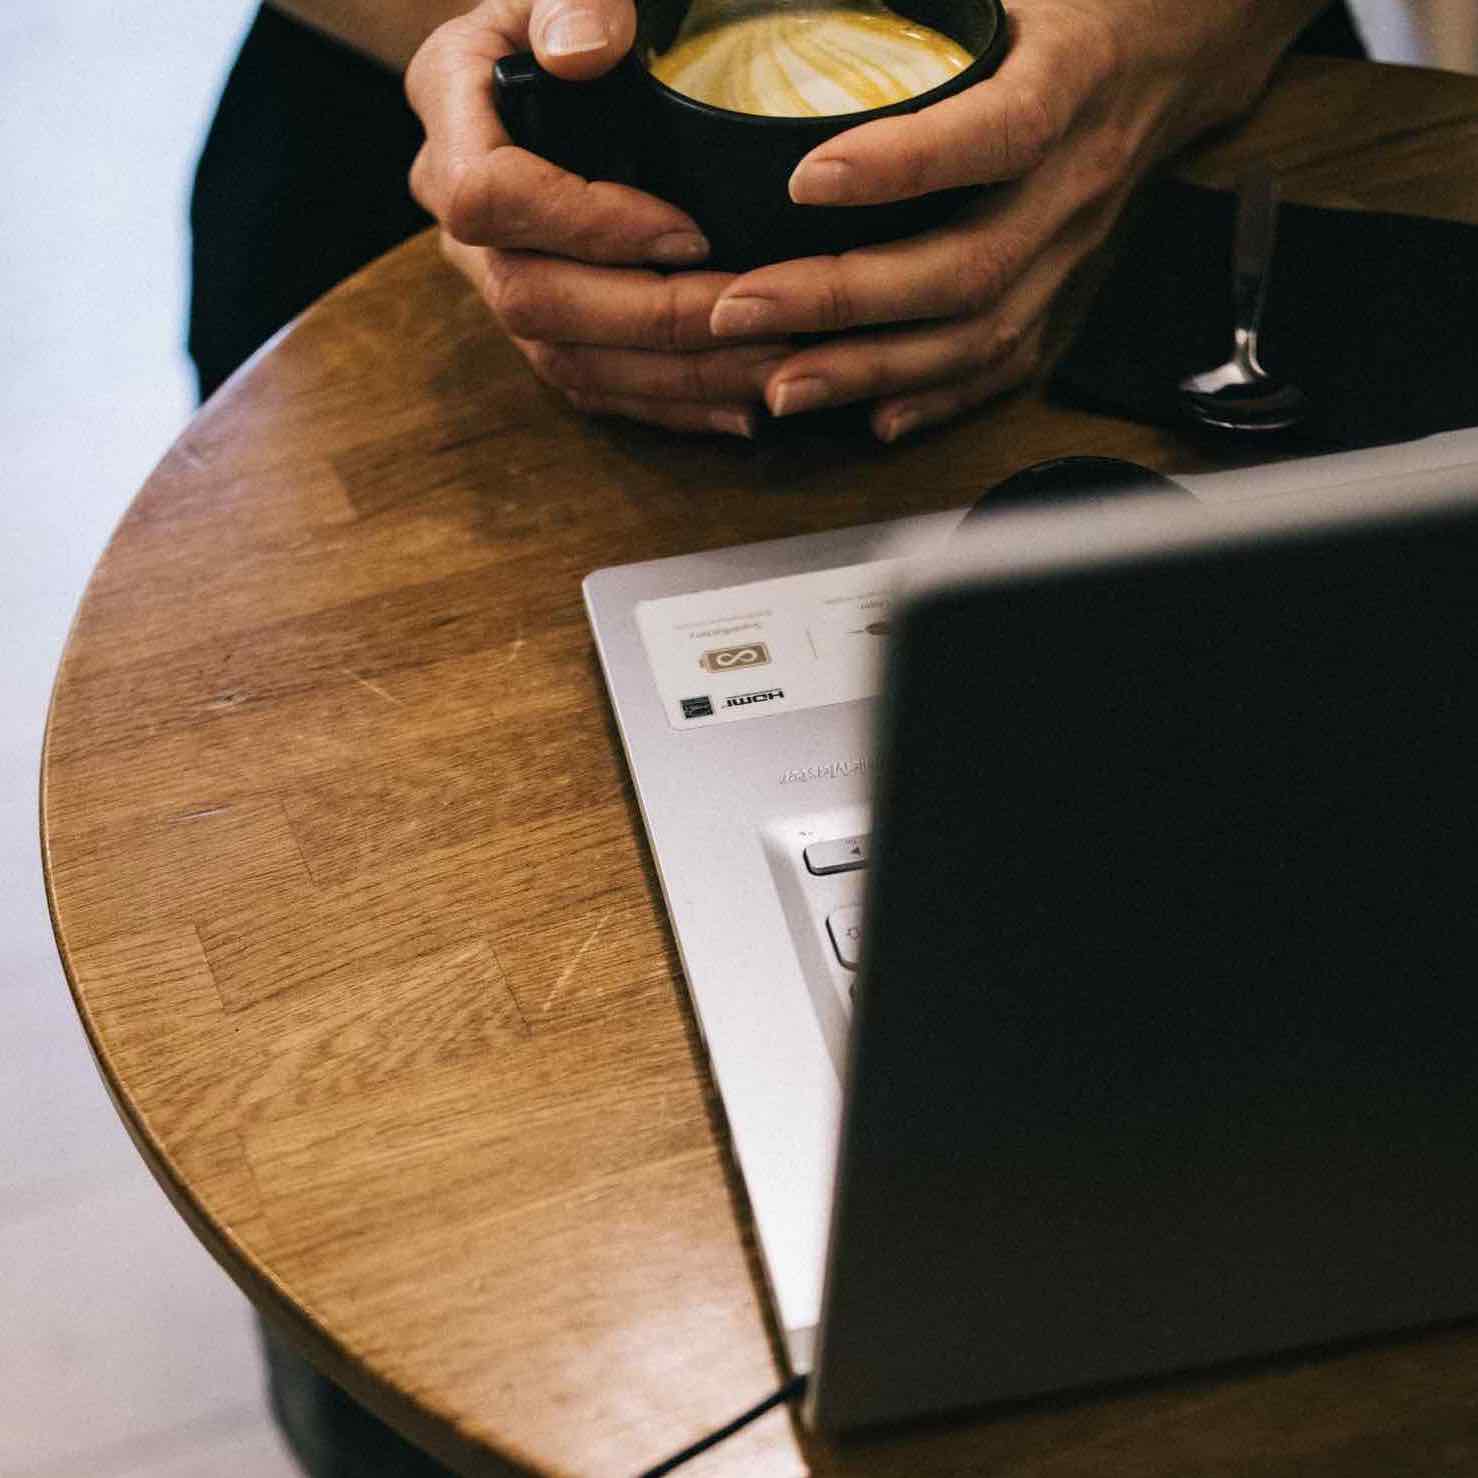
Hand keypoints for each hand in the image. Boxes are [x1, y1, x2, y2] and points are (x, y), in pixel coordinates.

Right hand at [406, 0, 788, 435]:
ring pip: (564, 361)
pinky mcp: (540, 328)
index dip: (586, 224)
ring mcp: (495, 283)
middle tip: (756, 314)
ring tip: (768, 371)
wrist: (551, 63)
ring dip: (672, 376)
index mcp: (451, 117)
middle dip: (652, 318)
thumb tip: (584, 50)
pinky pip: (592, 387)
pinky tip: (742, 404)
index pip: (488, 197)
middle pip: (531, 299)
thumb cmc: (570, 17)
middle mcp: (460, 220)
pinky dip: (669, 403)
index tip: (686, 228)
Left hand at [709, 0, 1326, 440]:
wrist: (1176, 51)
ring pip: (976, 334)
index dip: (906, 162)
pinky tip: (869, 419)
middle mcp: (1073, 185)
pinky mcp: (1067, 300)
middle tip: (736, 309)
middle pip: (966, 265)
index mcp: (1070, 81)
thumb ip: (914, 1)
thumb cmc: (1072, 6)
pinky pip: (1003, 368)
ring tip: (775, 385)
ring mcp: (1073, 256)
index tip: (803, 179)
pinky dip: (932, 400)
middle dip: (842, 298)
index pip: (997, 130)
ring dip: (869, 369)